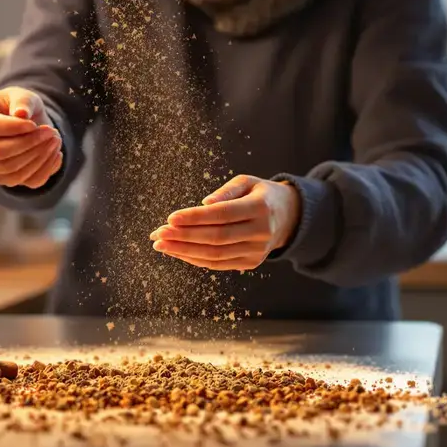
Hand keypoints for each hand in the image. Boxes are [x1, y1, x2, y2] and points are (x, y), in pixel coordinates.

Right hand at [0, 87, 63, 188]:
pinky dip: (43, 169)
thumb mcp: (22, 95)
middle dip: (28, 143)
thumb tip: (21, 114)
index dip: (14, 127)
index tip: (35, 124)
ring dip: (37, 156)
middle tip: (51, 132)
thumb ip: (23, 101)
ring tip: (56, 140)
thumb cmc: (19, 105)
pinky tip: (56, 154)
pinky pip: (22, 180)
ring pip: (9, 169)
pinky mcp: (0, 177)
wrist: (24, 123)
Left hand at [149, 175, 301, 270]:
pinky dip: (194, 259)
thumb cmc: (260, 194)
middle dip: (183, 237)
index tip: (170, 217)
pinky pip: (218, 264)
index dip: (195, 217)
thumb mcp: (247, 182)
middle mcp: (261, 232)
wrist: (288, 217)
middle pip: (216, 238)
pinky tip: (177, 251)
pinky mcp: (251, 263)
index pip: (222, 214)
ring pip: (215, 255)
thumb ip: (226, 191)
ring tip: (161, 244)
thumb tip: (204, 203)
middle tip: (158, 234)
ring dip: (184, 251)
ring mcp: (257, 252)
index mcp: (261, 208)